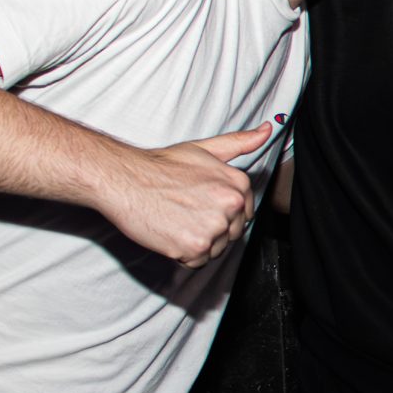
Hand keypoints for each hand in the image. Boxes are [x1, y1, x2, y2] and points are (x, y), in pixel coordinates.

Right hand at [98, 122, 273, 266]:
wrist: (125, 179)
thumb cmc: (161, 165)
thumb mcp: (205, 148)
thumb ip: (240, 143)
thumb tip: (267, 129)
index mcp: (237, 184)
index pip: (244, 213)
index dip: (221, 213)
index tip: (201, 204)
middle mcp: (231, 205)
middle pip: (231, 234)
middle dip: (212, 229)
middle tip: (185, 213)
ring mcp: (214, 227)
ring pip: (216, 250)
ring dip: (197, 242)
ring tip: (176, 221)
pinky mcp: (194, 247)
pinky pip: (197, 262)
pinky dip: (183, 255)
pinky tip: (170, 233)